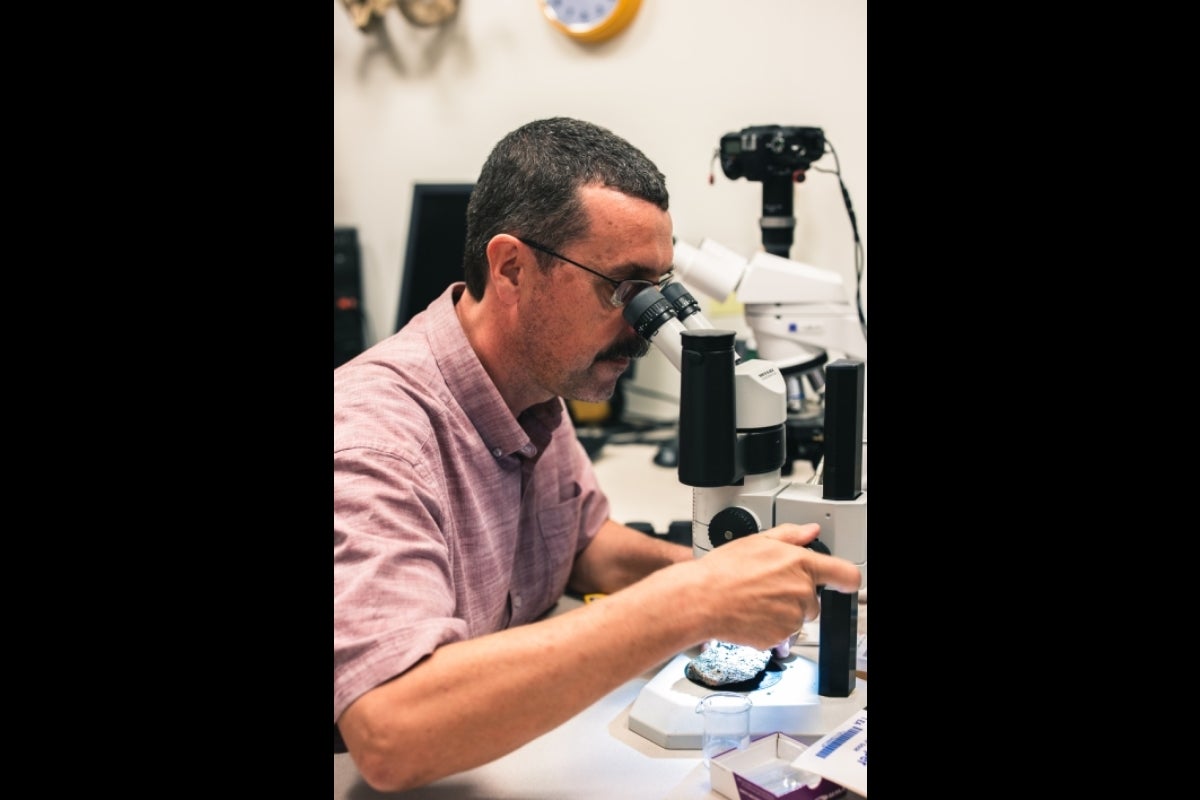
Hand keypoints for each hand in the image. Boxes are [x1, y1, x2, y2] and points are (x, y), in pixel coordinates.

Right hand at [690, 522, 860, 650]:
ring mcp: (791, 618)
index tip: (846, 582)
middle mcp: (801, 593)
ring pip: (796, 619)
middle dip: (796, 597)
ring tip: (753, 601)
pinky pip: (781, 634)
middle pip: (813, 600)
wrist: (701, 601)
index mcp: (800, 565)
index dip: (847, 579)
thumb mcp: (756, 541)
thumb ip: (790, 536)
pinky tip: (750, 615)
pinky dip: (768, 628)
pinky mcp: (779, 638)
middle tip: (767, 589)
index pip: (845, 574)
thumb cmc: (722, 571)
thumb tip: (809, 531)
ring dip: (781, 613)